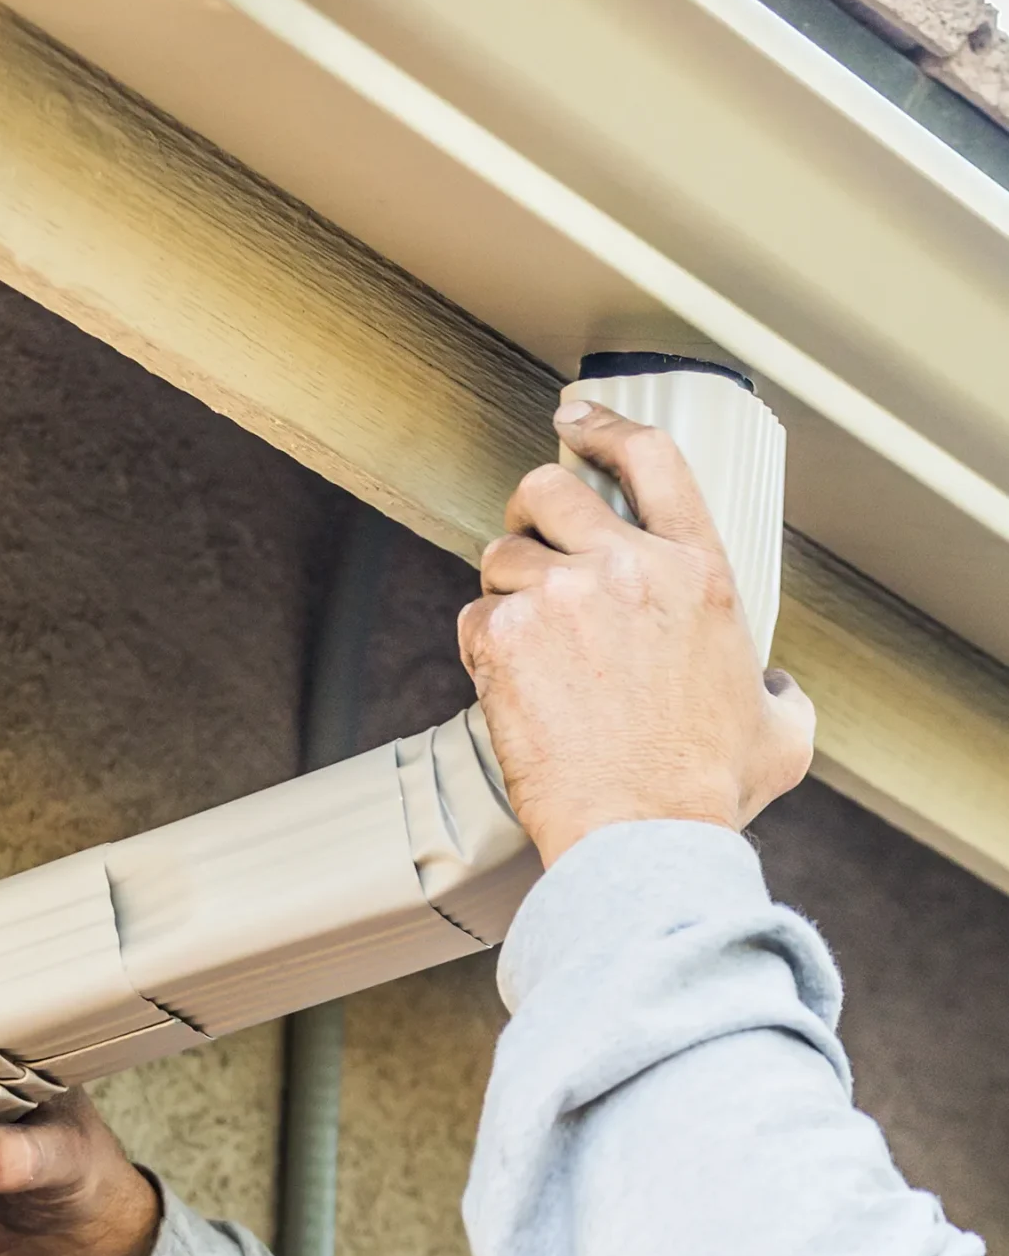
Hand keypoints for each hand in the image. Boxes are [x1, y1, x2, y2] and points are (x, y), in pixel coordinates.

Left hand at [457, 399, 813, 866]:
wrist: (640, 837)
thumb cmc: (705, 790)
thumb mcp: (782, 732)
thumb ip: (779, 690)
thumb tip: (775, 688)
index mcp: (700, 574)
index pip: (652, 459)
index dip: (606, 426)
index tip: (575, 418)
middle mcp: (629, 570)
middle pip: (549, 489)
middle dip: (532, 510)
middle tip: (531, 543)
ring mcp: (561, 600)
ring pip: (502, 555)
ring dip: (508, 589)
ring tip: (531, 642)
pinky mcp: (505, 640)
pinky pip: (475, 616)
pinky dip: (485, 645)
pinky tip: (513, 685)